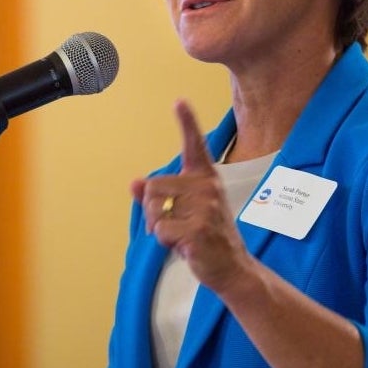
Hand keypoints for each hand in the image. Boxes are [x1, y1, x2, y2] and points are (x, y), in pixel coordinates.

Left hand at [132, 99, 250, 292]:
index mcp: (205, 178)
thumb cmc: (206, 235)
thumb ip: (161, 196)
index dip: (187, 122)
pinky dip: (165, 242)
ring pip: (153, 209)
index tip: (179, 101)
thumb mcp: (184, 211)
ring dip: (158, 227)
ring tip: (180, 234)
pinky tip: (185, 246)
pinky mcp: (198, 229)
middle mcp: (207, 187)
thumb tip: (135, 183)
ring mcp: (205, 207)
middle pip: (152, 186)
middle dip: (151, 210)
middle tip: (172, 224)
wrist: (232, 266)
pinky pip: (161, 230)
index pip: (195, 146)